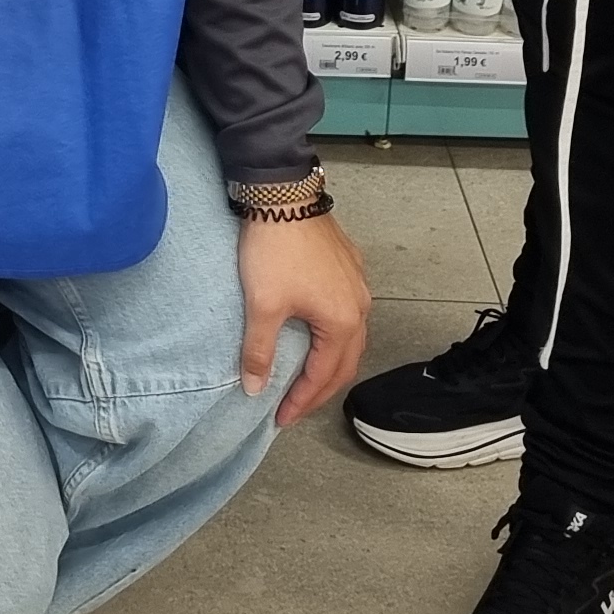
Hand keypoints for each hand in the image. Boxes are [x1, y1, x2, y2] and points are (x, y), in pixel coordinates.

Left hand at [237, 204, 368, 425]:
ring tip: (305, 378)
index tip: (279, 419)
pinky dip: (333, 335)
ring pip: (350, 337)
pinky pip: (348, 312)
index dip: (301, 401)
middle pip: (345, 362)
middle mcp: (359, 306)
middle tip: (294, 408)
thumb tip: (255, 388)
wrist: (283, 195)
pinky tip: (315, 333)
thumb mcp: (262, 306)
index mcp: (342, 321)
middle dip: (319, 390)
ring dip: (329, 362)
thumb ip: (259, 351)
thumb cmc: (274, 251)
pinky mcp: (349, 265)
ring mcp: (357, 284)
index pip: (324, 376)